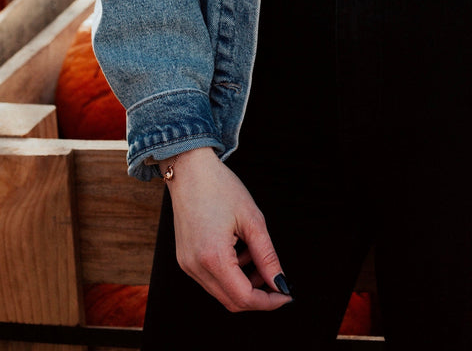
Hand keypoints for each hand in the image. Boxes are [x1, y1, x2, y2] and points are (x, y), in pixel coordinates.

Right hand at [162, 146, 292, 311]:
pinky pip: (211, 279)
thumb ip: (267, 256)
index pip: (244, 298)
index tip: (286, 295)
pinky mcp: (185, 259)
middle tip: (276, 280)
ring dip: (244, 283)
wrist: (189, 168)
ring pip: (221, 292)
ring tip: (254, 254)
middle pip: (232, 301)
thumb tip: (280, 282)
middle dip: (258, 295)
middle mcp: (195, 267)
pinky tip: (239, 251)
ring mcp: (187, 264)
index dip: (268, 301)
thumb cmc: (218, 187)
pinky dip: (230, 273)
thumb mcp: (252, 219)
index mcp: (212, 257)